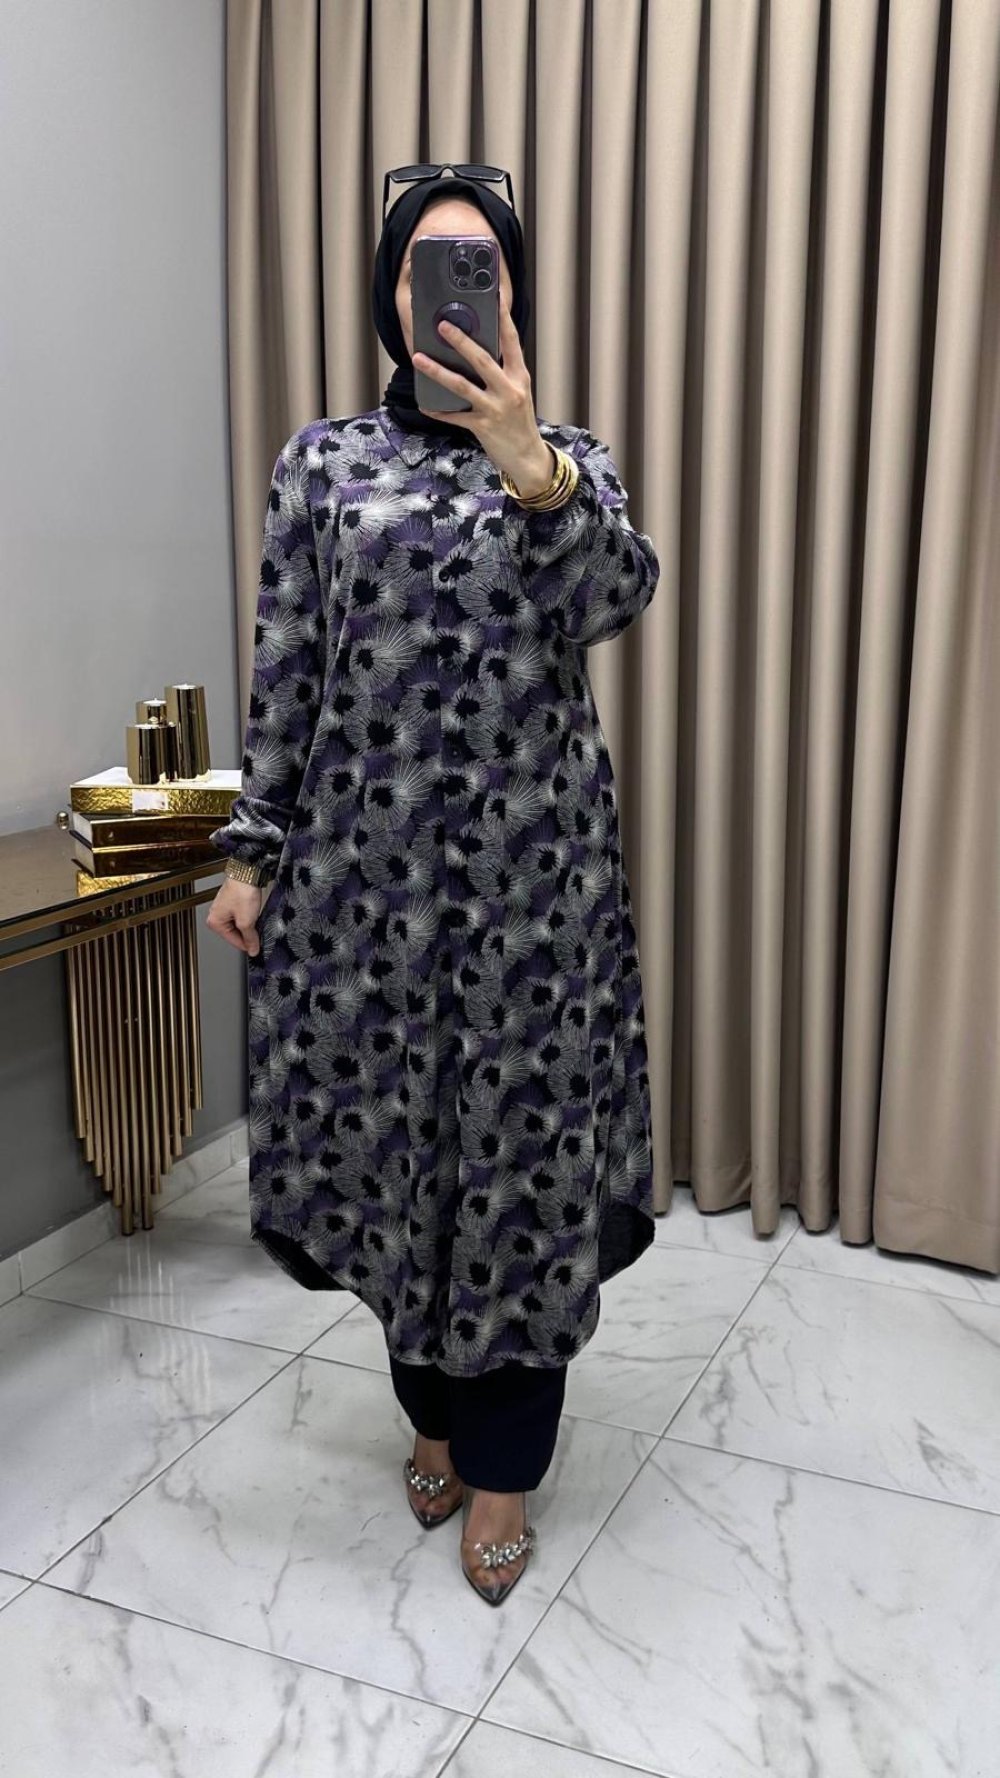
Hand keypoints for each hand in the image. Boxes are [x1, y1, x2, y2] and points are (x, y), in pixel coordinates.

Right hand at [206, 879, 262, 955]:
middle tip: (259, 931)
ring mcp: (224, 908)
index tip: (258, 947)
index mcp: (215, 922)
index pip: (233, 941)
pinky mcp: (233, 901)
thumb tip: (252, 949)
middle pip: (236, 933)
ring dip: (249, 924)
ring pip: (240, 924)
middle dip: (248, 934)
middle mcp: (217, 915)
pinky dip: (249, 916)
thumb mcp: (246, 921)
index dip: (247, 945)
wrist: (247, 872)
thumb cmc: (242, 892)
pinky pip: (242, 915)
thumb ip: (250, 938)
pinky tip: (255, 912)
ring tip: (256, 918)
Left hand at [412, 288, 554, 494]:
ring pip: (462, 386)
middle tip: (442, 325)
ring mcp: (495, 409)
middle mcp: (509, 390)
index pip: (512, 341)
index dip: (503, 317)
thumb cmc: (519, 423)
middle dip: (461, 341)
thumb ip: (502, 373)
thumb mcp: (518, 392)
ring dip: (438, 371)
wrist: (528, 458)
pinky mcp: (483, 427)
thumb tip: (476, 352)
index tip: (494, 295)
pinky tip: (425, 405)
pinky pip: (455, 416)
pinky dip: (439, 411)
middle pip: (483, 360)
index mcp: (519, 376)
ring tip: (419, 358)